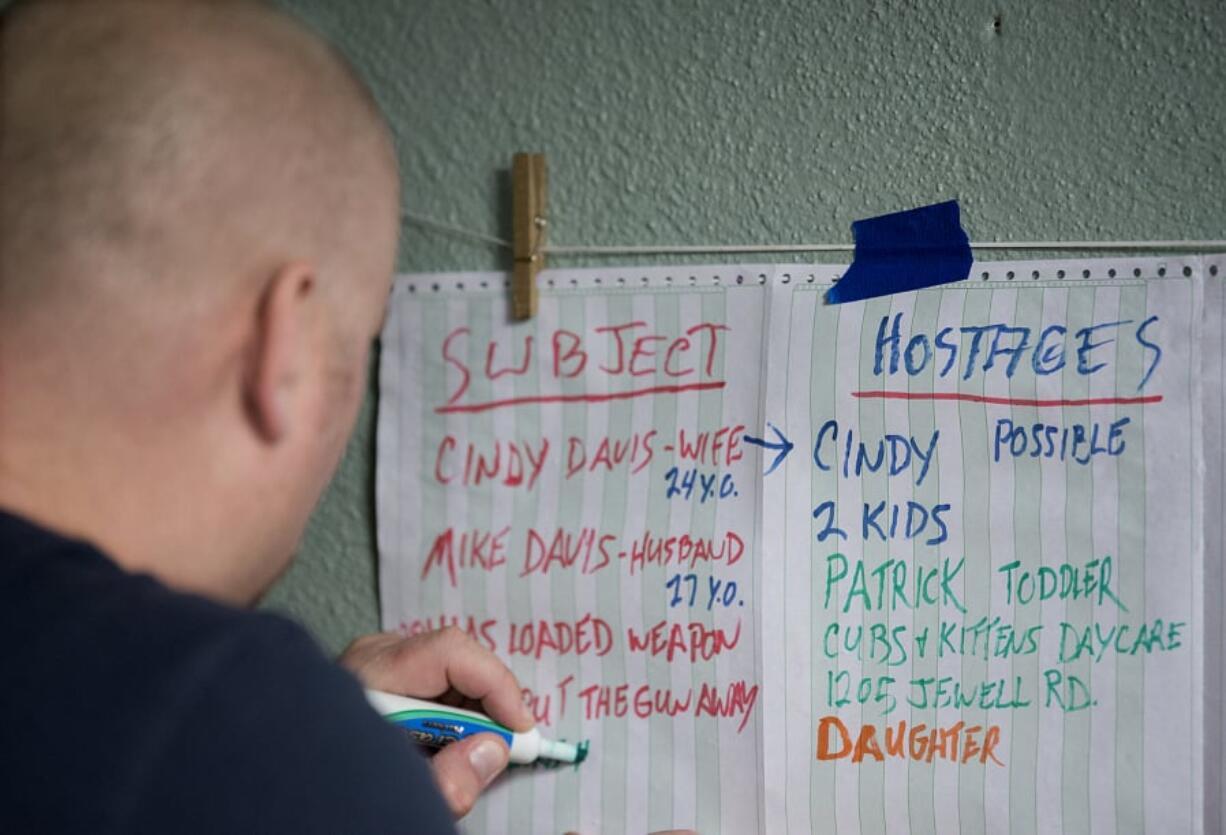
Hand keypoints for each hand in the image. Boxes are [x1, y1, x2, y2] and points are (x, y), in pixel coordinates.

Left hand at [340, 626, 533, 817]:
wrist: (292, 786)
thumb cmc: (337, 785)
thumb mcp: (392, 792)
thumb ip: (445, 781)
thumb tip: (492, 750)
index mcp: (368, 676)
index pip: (449, 653)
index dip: (495, 685)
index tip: (519, 727)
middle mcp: (371, 658)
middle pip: (455, 659)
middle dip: (487, 703)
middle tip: (506, 747)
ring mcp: (376, 663)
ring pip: (450, 670)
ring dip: (471, 711)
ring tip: (471, 752)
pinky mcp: (383, 676)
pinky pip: (436, 681)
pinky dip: (455, 713)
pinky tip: (451, 744)